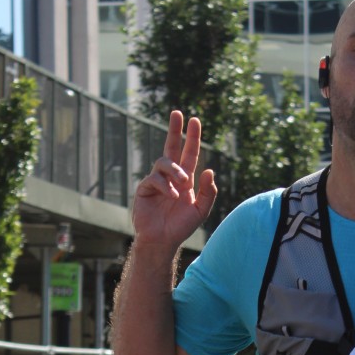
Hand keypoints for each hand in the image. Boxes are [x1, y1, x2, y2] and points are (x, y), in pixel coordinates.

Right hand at [131, 111, 217, 250]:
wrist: (162, 240)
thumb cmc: (181, 226)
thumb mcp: (200, 210)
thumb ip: (208, 192)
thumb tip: (209, 170)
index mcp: (185, 180)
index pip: (189, 154)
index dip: (192, 138)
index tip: (194, 120)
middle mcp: (170, 177)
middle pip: (171, 147)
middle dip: (174, 130)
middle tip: (177, 113)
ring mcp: (156, 181)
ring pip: (164, 163)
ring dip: (176, 170)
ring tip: (184, 183)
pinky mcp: (145, 189)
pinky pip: (154, 179)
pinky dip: (165, 186)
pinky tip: (172, 196)